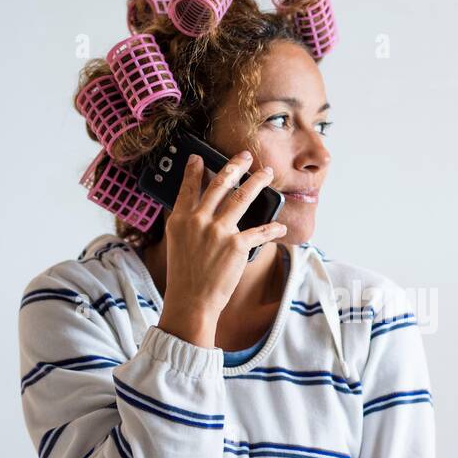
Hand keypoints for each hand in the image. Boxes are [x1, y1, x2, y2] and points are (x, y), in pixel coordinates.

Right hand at [158, 149, 286, 346]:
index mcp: (180, 220)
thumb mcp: (177, 245)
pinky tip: (280, 225)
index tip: (200, 157)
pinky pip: (259, 231)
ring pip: (241, 198)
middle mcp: (198, 221)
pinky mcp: (236, 246)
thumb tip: (201, 210)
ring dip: (256, 183)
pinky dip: (272, 228)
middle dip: (234, 166)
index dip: (194, 170)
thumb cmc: (185, 277)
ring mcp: (218, 231)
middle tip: (245, 155)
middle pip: (220, 185)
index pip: (188, 188)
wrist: (191, 302)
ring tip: (266, 174)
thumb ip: (188, 224)